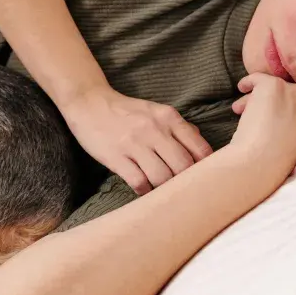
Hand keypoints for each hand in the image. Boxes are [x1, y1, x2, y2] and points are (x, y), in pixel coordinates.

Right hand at [59, 85, 212, 194]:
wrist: (89, 103)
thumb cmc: (126, 111)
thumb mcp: (156, 111)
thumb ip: (179, 128)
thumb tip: (201, 149)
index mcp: (169, 117)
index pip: (200, 149)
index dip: (206, 168)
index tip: (202, 177)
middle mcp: (154, 130)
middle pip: (183, 166)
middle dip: (186, 182)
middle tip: (183, 188)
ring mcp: (134, 144)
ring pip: (162, 177)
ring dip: (165, 188)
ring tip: (162, 190)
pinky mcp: (116, 157)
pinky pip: (139, 182)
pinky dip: (145, 191)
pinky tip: (144, 189)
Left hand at [229, 73, 295, 185]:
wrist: (264, 159)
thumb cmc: (280, 160)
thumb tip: (291, 117)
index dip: (295, 111)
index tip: (282, 119)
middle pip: (295, 95)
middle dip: (279, 104)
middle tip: (262, 116)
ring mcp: (295, 90)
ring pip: (276, 89)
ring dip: (260, 98)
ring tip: (243, 111)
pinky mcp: (274, 85)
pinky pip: (258, 78)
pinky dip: (248, 82)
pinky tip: (241, 88)